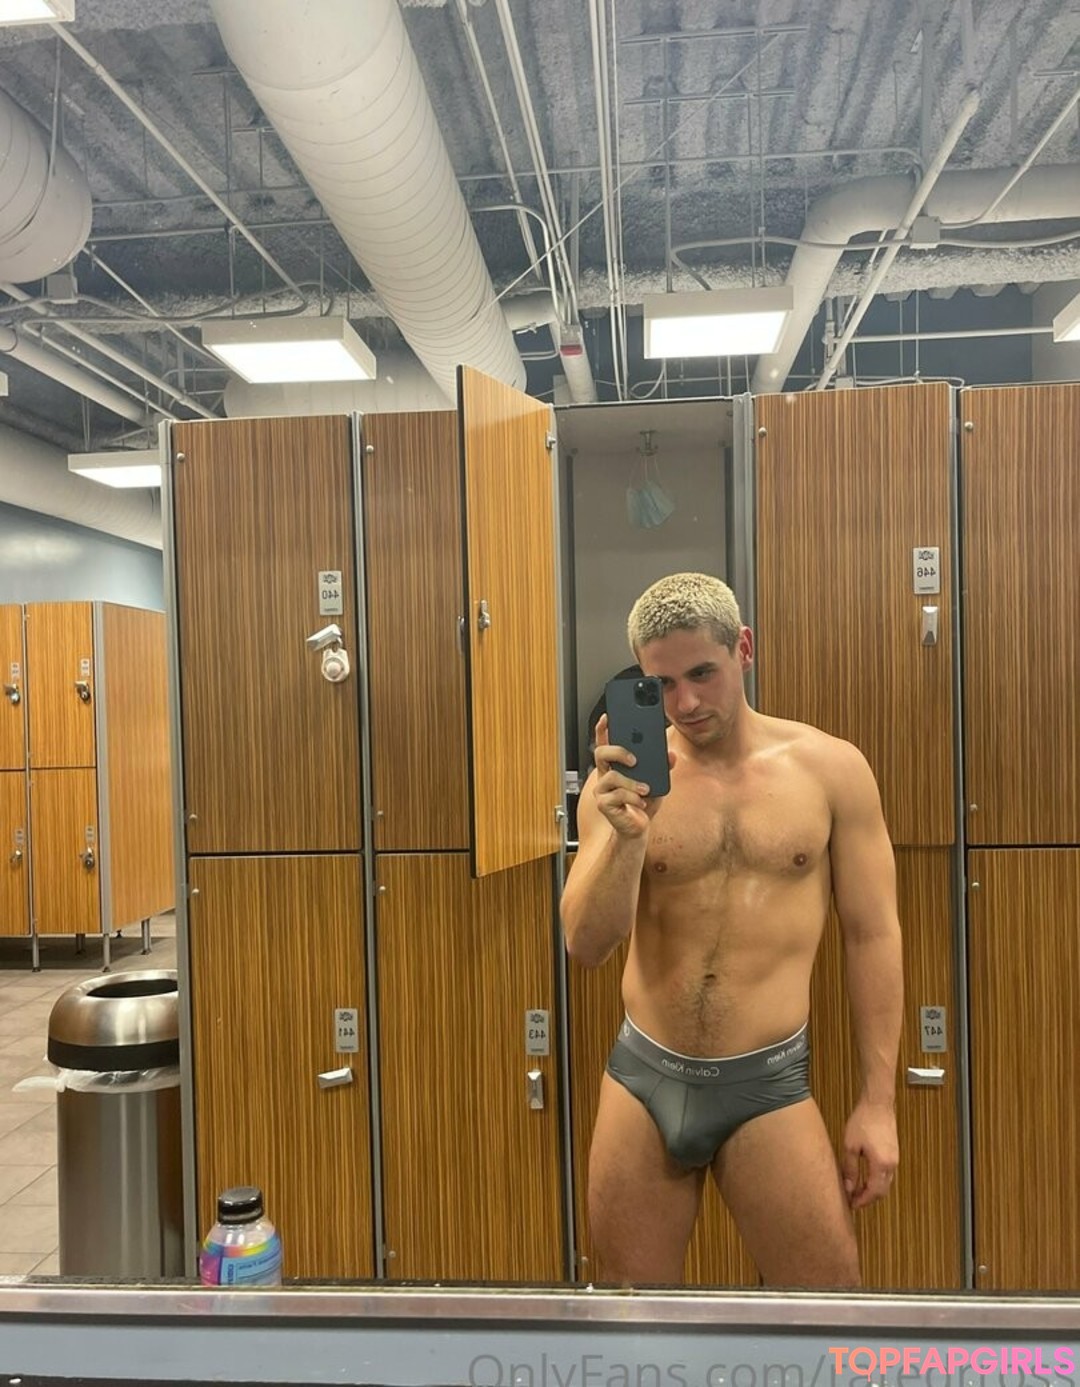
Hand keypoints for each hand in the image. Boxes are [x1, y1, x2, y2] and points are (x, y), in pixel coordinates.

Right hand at [591, 714, 672, 838]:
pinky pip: (617, 795)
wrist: (638, 829)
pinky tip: (641, 802)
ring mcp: (603, 790)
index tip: (608, 716)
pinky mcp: (604, 804)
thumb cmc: (644, 803)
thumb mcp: (658, 781)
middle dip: (618, 751)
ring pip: (612, 776)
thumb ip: (663, 767)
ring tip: (646, 789)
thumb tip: (671, 755)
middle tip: (634, 759)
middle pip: (601, 753)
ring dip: (632, 782)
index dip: (603, 729)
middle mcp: (606, 775)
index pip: (605, 742)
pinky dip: (633, 797)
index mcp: (616, 766)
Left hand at [841, 1099, 897, 1209]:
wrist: (878, 1103)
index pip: (874, 1192)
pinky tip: (865, 1176)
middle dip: (868, 1198)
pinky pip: (887, 1173)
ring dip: (873, 1189)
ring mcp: (895, 1158)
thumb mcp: (850, 1146)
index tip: (852, 1204)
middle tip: (853, 1200)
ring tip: (856, 1189)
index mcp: (881, 1164)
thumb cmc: (863, 1121)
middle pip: (882, 1191)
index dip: (863, 1201)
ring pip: (886, 1182)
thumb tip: (849, 1187)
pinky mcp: (894, 1152)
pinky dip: (877, 1179)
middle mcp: (892, 1164)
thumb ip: (850, 1169)